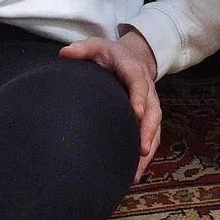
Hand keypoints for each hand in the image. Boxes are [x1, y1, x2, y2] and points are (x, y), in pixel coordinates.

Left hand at [59, 29, 160, 182]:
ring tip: (137, 172)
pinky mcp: (149, 118)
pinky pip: (153, 137)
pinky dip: (146, 155)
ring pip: (155, 128)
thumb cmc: (111, 54)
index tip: (136, 112)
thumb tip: (64, 54)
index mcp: (134, 71)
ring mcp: (150, 105)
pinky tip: (135, 173)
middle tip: (141, 150)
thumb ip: (82, 49)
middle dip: (148, 131)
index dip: (139, 97)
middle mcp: (147, 90)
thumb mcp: (96, 46)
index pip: (139, 84)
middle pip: (152, 111)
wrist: (134, 57)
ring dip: (148, 149)